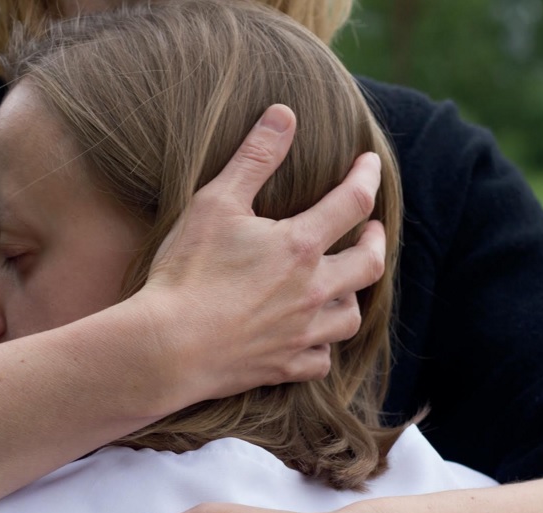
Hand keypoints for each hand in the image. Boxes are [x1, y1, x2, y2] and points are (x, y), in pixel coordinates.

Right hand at [129, 103, 385, 404]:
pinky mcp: (283, 368)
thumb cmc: (186, 272)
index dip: (366, 177)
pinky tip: (311, 338)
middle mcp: (312, 291)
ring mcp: (300, 333)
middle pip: (369, 264)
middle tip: (373, 230)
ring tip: (343, 285)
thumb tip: (284, 114)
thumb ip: (254, 158)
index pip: (353, 203)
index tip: (368, 164)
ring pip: (350, 317)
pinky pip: (320, 361)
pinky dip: (322, 347)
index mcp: (300, 246)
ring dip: (352, 296)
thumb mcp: (215, 203)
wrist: (167, 348)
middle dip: (376, 241)